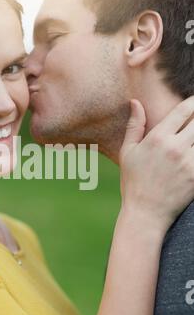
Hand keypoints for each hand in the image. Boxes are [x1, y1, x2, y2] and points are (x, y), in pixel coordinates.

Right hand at [120, 97, 193, 229]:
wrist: (146, 213)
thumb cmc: (133, 182)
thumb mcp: (128, 152)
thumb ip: (134, 125)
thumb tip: (135, 102)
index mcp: (158, 138)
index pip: (183, 110)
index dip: (193, 102)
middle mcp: (175, 147)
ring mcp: (189, 162)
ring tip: (193, 140)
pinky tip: (193, 154)